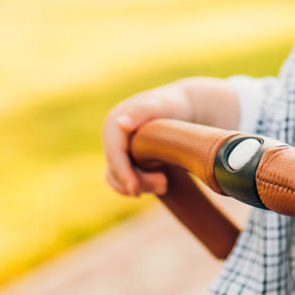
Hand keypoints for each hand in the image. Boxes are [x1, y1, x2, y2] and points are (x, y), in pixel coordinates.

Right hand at [102, 81, 194, 196]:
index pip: (114, 154)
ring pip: (118, 178)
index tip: (136, 189)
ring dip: (139, 186)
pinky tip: (160, 185)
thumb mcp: (160, 106)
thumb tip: (120, 123)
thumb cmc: (173, 105)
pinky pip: (124, 179)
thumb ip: (140, 112)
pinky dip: (139, 186)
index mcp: (113, 123)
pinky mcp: (126, 159)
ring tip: (165, 185)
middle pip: (116, 169)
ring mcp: (118, 149)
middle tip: (164, 184)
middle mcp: (111, 137)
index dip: (123, 173)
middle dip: (138, 181)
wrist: (182, 107)